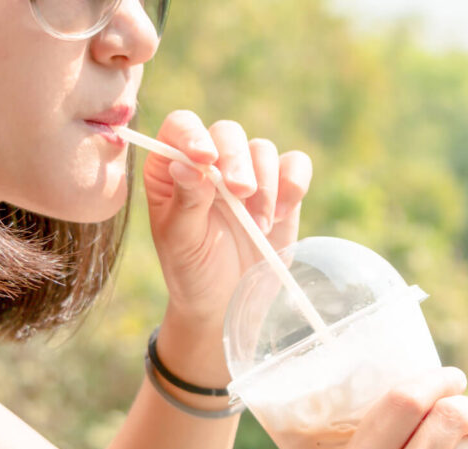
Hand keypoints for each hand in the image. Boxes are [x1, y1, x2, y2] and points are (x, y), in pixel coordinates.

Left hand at [143, 111, 312, 331]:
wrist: (228, 301)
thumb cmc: (193, 270)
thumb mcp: (181, 240)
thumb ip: (185, 201)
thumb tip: (185, 164)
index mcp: (172, 166)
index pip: (182, 127)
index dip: (194, 135)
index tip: (205, 160)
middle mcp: (211, 162)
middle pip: (228, 133)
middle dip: (237, 161)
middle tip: (241, 193)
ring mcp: (249, 172)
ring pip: (262, 149)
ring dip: (265, 185)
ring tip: (258, 225)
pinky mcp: (282, 188)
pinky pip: (295, 165)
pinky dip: (294, 184)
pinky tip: (282, 215)